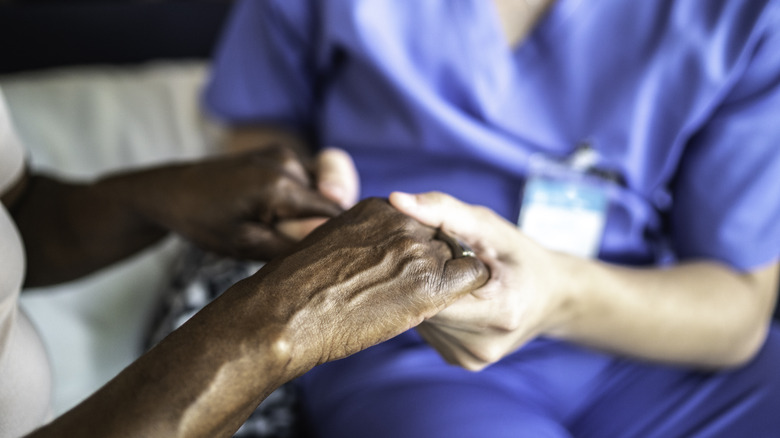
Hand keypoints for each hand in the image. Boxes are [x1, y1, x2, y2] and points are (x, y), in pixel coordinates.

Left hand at [118, 145, 342, 259]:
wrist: (170, 191)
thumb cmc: (203, 221)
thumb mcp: (246, 245)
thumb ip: (293, 245)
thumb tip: (333, 244)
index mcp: (280, 186)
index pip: (336, 213)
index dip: (341, 235)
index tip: (335, 255)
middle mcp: (288, 161)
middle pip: (336, 197)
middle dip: (329, 221)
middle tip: (300, 238)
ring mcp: (284, 153)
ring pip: (326, 188)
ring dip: (315, 210)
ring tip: (284, 226)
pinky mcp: (280, 153)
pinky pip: (311, 179)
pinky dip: (306, 198)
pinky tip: (279, 213)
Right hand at [241, 197, 489, 374]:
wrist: (285, 313)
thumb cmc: (295, 289)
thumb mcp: (327, 243)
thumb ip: (361, 239)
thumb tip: (371, 254)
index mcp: (377, 208)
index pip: (418, 223)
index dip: (415, 250)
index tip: (400, 271)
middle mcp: (401, 221)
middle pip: (440, 238)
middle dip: (433, 265)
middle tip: (408, 292)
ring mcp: (417, 249)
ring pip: (457, 256)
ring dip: (446, 280)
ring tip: (418, 303)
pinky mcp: (430, 282)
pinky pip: (473, 275)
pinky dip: (468, 288)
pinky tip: (446, 304)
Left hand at [389, 191, 571, 369]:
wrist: (551, 297)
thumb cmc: (518, 255)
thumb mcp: (487, 226)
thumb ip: (442, 211)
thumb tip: (397, 199)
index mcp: (498, 311)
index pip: (432, 288)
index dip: (421, 263)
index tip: (424, 245)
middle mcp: (482, 344)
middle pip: (422, 307)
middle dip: (420, 278)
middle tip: (432, 258)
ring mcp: (470, 357)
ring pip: (421, 320)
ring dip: (423, 294)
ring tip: (443, 277)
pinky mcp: (461, 361)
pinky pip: (429, 330)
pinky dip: (431, 309)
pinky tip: (447, 295)